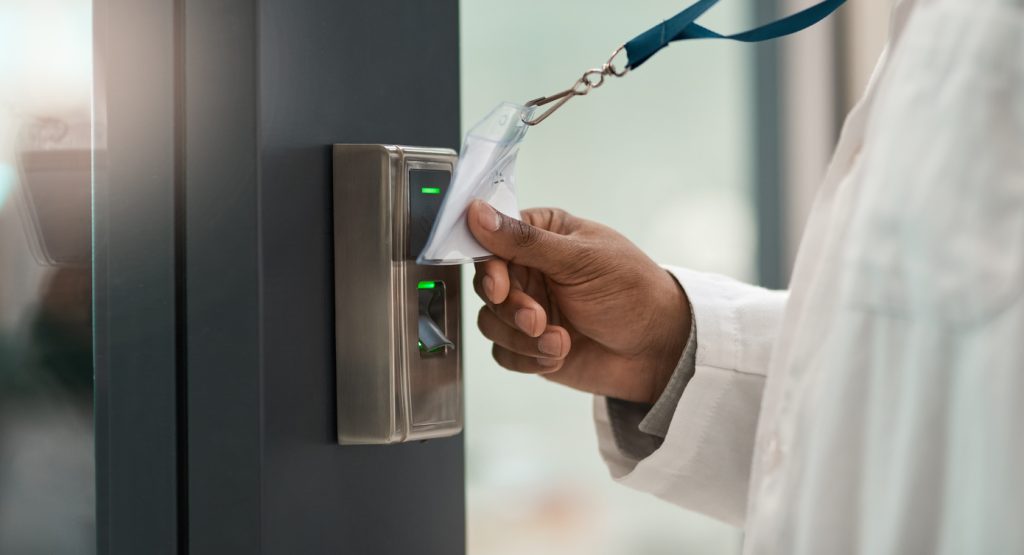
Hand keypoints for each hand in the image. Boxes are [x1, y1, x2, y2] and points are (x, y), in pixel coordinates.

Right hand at [467, 200, 690, 403]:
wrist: (657, 348)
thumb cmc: (632, 291)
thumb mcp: (580, 259)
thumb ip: (525, 241)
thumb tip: (478, 212)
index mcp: (542, 236)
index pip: (492, 242)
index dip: (489, 267)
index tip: (499, 288)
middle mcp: (530, 270)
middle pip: (487, 286)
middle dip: (511, 308)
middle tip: (538, 320)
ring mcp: (528, 308)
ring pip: (490, 322)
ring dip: (521, 338)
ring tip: (559, 342)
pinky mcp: (529, 344)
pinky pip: (503, 353)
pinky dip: (527, 358)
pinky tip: (558, 355)